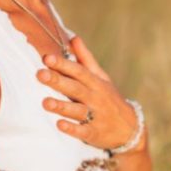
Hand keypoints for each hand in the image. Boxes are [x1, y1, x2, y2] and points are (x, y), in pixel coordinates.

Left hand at [37, 36, 141, 150]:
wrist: (130, 128)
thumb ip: (85, 59)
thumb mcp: (102, 78)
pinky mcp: (94, 133)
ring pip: (77, 110)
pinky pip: (82, 131)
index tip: (47, 58)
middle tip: (40, 74)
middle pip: (75, 88)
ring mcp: (96, 116)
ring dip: (62, 106)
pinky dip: (72, 128)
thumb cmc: (110, 99)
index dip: (64, 64)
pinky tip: (59, 124)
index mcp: (96, 83)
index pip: (79, 71)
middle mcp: (96, 98)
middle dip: (58, 81)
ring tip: (45, 102)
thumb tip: (73, 38)